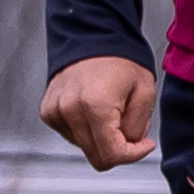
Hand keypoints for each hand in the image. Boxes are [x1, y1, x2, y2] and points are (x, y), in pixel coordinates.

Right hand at [41, 54, 157, 169]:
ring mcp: (55, 112)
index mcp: (94, 106)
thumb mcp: (145, 92)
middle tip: (130, 126)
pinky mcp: (48, 111)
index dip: (134, 154)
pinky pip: (71, 136)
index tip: (145, 143)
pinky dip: (86, 129)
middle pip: (97, 157)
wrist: (93, 36)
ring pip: (85, 148)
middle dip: (119, 148)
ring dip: (102, 138)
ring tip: (112, 112)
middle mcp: (69, 110)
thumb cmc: (121, 60)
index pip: (112, 155)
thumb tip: (127, 146)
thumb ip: (137, 127)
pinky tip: (94, 109)